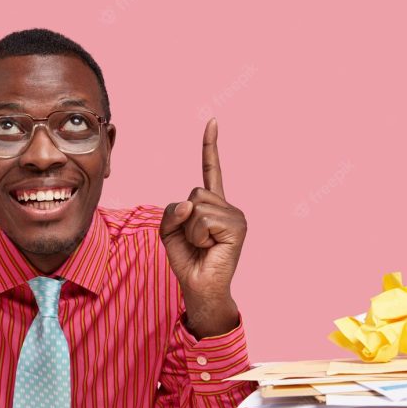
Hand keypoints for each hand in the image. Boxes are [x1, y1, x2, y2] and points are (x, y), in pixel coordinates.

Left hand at [159, 117, 246, 337]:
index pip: (210, 169)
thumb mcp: (169, 230)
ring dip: (190, 229)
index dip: (210, 146)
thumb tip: (190, 204)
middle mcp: (227, 206)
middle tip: (195, 240)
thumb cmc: (186, 259)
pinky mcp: (237, 226)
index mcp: (212, 204)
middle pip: (193, 192)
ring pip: (196, 205)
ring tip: (202, 245)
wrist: (198, 287)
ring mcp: (235, 215)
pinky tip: (210, 248)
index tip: (212, 121)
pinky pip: (202, 219)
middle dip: (183, 218)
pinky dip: (197, 235)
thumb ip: (172, 211)